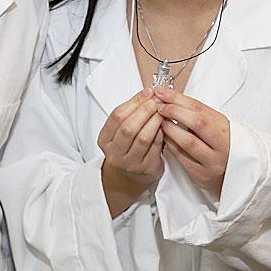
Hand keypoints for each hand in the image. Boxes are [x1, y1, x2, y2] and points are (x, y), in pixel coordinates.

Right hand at [98, 87, 164, 216]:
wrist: (128, 178)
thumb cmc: (127, 149)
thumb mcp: (120, 132)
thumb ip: (131, 113)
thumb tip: (148, 93)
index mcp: (105, 140)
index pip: (117, 116)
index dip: (133, 102)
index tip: (147, 92)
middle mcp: (115, 153)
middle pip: (128, 127)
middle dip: (144, 110)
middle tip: (156, 100)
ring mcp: (130, 163)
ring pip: (143, 138)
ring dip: (154, 121)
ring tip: (163, 111)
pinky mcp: (146, 169)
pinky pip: (155, 148)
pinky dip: (161, 134)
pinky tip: (165, 125)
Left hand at [154, 87, 229, 195]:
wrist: (238, 173)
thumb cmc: (224, 144)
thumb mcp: (217, 126)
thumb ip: (198, 114)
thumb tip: (171, 99)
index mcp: (226, 128)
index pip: (200, 108)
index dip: (178, 99)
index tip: (163, 92)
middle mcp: (222, 145)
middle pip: (197, 123)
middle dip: (175, 111)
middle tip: (160, 106)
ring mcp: (213, 161)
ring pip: (188, 142)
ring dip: (170, 129)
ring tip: (160, 121)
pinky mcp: (203, 175)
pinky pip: (183, 158)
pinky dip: (171, 145)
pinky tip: (165, 138)